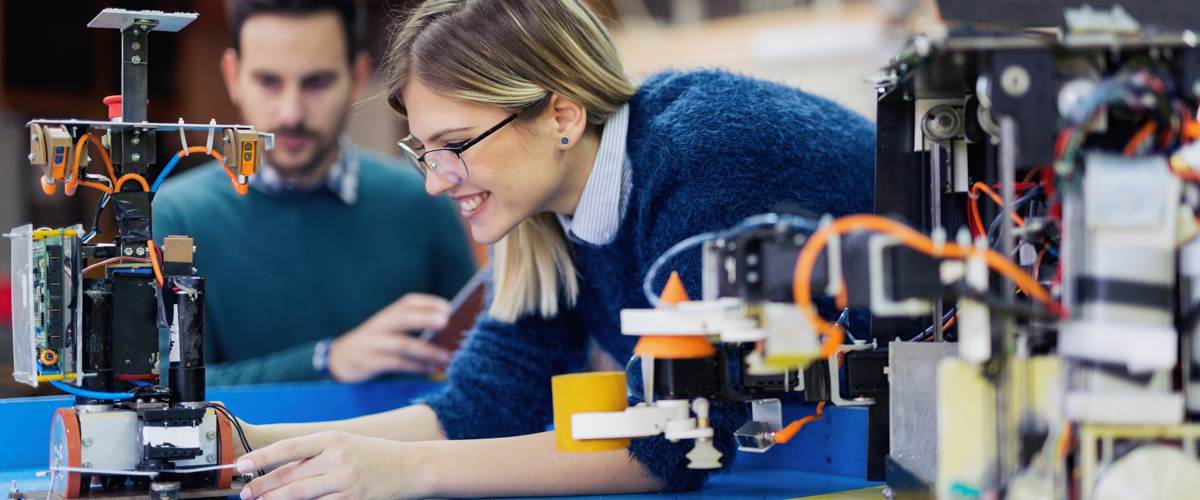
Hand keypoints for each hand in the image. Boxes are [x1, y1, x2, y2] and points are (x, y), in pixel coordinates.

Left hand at [236, 432, 427, 499]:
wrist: (409, 467)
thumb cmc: (372, 454)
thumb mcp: (343, 444)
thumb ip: (313, 454)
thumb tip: (277, 467)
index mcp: (332, 439)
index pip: (289, 448)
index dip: (261, 457)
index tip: (241, 465)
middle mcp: (337, 459)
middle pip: (290, 476)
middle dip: (262, 486)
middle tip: (244, 492)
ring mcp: (345, 482)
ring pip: (299, 495)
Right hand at [328, 293, 452, 382]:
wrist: (340, 358)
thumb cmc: (374, 342)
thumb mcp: (386, 328)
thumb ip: (409, 325)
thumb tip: (445, 328)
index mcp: (386, 315)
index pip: (407, 302)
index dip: (427, 302)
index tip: (447, 307)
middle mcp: (380, 326)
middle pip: (403, 318)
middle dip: (424, 318)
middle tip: (445, 321)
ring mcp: (374, 344)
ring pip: (401, 344)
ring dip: (425, 350)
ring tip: (444, 356)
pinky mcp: (370, 362)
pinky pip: (396, 363)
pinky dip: (415, 366)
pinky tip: (429, 368)